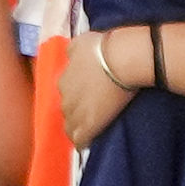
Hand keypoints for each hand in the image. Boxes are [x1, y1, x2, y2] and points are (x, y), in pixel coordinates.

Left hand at [62, 26, 143, 145]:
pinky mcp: (87, 125)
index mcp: (63, 79)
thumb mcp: (81, 42)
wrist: (121, 59)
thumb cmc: (103, 47)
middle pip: (67, 110)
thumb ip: (73, 51)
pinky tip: (88, 143)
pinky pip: (79, 140)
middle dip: (77, 112)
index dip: (76, 97)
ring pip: (70, 126)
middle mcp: (65, 96)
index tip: (87, 98)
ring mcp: (75, 112)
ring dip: (79, 127)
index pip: (65, 94)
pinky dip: (83, 142)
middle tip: (92, 111)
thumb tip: (71, 55)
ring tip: (91, 128)